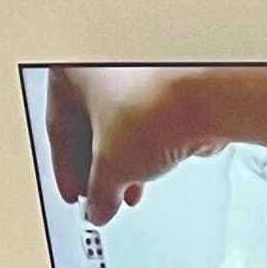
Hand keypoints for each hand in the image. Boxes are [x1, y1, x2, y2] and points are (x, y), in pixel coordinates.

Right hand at [44, 67, 214, 226]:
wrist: (207, 101)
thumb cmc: (153, 109)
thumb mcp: (111, 166)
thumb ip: (99, 191)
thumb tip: (100, 204)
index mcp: (71, 69)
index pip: (59, 128)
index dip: (67, 169)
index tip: (77, 192)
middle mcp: (103, 63)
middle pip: (93, 124)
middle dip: (100, 166)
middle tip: (103, 194)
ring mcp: (140, 72)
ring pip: (125, 121)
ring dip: (127, 159)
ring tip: (131, 188)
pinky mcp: (172, 84)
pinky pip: (152, 119)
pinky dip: (151, 145)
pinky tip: (156, 167)